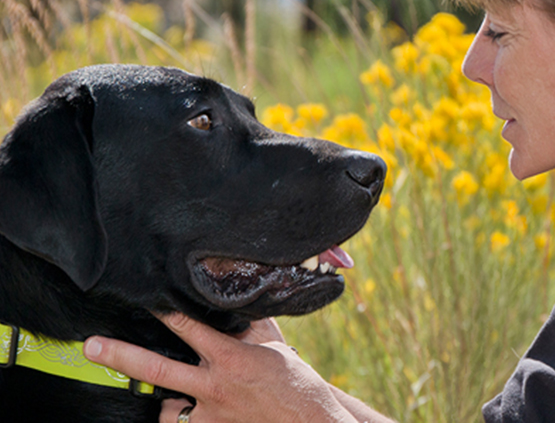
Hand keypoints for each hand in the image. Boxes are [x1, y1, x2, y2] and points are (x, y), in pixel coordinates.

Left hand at [83, 315, 355, 422]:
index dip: (164, 309)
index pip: (189, 327)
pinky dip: (182, 421)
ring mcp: (211, 415)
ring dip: (164, 403)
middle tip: (93, 346)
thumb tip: (232, 305)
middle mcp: (215, 387)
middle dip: (123, 356)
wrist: (311, 422)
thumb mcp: (275, 347)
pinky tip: (184, 414)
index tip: (144, 295)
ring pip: (167, 411)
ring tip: (163, 396)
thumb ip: (250, 327)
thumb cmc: (296, 383)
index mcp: (231, 358)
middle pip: (160, 369)